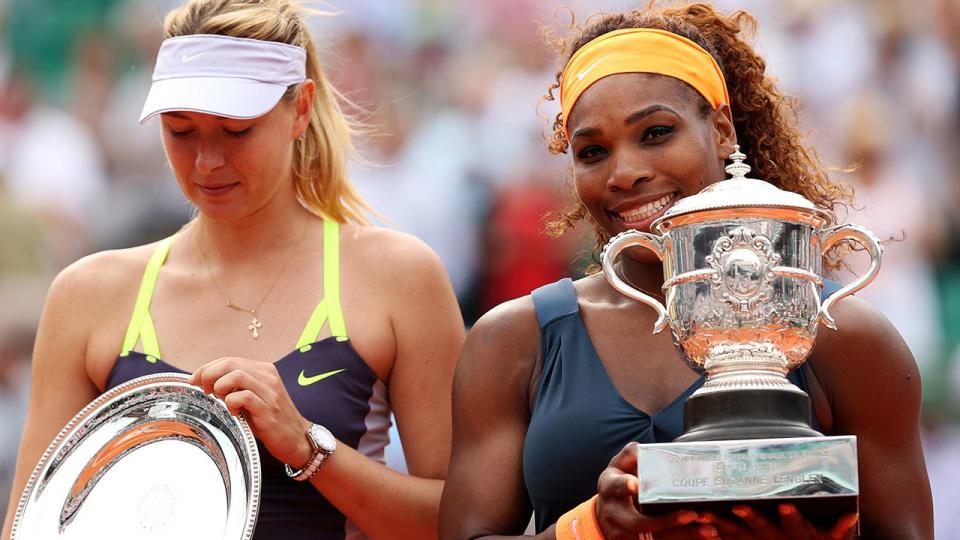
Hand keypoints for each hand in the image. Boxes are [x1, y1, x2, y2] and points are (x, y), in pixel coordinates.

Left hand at [189, 357, 312, 467]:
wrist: (297, 439)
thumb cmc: (270, 420)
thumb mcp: (254, 398)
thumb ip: (237, 387)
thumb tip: (207, 381)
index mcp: (264, 371)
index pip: (229, 360)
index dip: (208, 368)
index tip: (194, 380)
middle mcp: (268, 377)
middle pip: (230, 363)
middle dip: (209, 374)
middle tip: (202, 390)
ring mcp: (270, 393)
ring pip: (237, 376)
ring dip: (220, 387)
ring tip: (219, 400)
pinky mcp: (268, 410)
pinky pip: (244, 397)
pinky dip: (232, 402)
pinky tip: (233, 413)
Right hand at [596, 442, 717, 539]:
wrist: (608, 512)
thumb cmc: (620, 482)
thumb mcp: (620, 465)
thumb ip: (633, 455)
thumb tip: (648, 450)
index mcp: (610, 489)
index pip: (615, 487)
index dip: (624, 486)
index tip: (635, 484)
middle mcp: (614, 514)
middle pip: (638, 523)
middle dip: (666, 521)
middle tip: (692, 514)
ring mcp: (624, 534)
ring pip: (654, 539)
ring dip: (681, 536)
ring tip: (708, 530)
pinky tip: (704, 537)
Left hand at [701, 504, 857, 539]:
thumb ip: (839, 530)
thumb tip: (851, 515)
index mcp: (797, 535)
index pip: (796, 524)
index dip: (791, 516)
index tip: (784, 506)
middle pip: (762, 529)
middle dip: (750, 518)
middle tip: (738, 506)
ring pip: (738, 536)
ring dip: (723, 526)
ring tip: (708, 517)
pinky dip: (712, 537)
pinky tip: (700, 529)